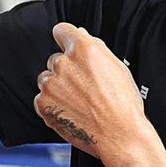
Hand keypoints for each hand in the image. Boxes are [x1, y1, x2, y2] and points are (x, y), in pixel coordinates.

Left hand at [34, 23, 152, 162]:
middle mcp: (63, 63)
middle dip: (66, 70)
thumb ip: (95, 48)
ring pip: (47, 79)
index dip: (66, 38)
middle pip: (55, 59)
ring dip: (57, 87)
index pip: (61, 30)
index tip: (67, 45)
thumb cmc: (123, 104)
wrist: (119, 136)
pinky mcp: (42, 103)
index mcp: (83, 49)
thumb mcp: (116, 67)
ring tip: (79, 102)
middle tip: (84, 87)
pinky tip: (71, 111)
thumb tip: (81, 35)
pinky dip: (52, 105)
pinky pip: (42, 99)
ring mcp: (50, 84)